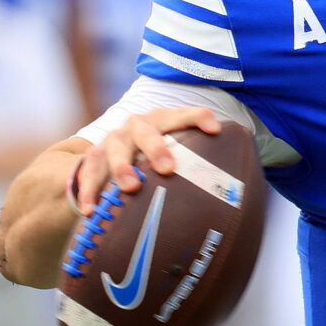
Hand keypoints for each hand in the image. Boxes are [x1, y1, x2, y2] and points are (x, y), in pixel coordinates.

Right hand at [72, 106, 222, 213]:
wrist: (115, 146)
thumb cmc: (158, 152)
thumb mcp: (176, 149)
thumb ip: (201, 164)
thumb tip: (238, 196)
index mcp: (162, 121)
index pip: (184, 114)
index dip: (199, 118)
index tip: (215, 130)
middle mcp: (136, 127)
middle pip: (146, 132)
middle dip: (157, 148)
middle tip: (168, 169)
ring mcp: (113, 141)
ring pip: (115, 151)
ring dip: (122, 168)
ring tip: (131, 188)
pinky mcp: (94, 157)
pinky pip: (88, 173)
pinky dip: (89, 191)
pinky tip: (91, 210)